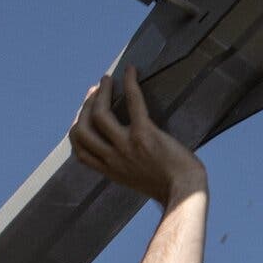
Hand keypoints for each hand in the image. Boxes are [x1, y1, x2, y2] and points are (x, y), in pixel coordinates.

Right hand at [70, 65, 206, 204]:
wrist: (185, 191)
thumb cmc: (169, 186)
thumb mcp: (136, 181)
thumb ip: (125, 167)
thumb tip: (125, 152)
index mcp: (110, 170)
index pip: (79, 149)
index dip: (77, 129)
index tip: (83, 115)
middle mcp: (113, 158)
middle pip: (82, 129)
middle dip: (84, 107)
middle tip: (94, 92)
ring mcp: (127, 146)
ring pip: (99, 114)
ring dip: (100, 93)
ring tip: (105, 80)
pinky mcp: (145, 134)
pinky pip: (133, 103)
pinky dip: (129, 83)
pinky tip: (130, 71)